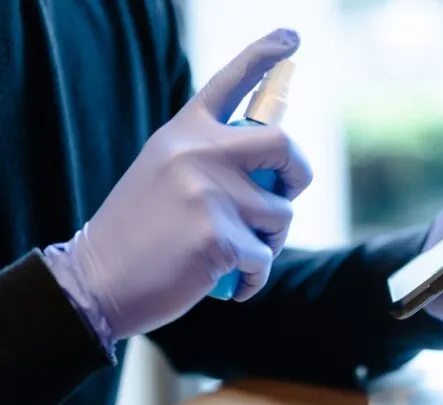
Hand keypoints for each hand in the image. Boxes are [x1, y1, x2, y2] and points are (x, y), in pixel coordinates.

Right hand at [45, 29, 311, 341]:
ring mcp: (209, 192)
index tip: (292, 37)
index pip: (230, 82)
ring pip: (281, 214)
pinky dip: (257, 277)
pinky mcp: (218, 235)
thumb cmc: (140, 232)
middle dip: (299, 174)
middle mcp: (198, 152)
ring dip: (271, 240)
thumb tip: (274, 168)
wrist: (96, 280)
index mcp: (184, 132)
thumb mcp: (166, 173)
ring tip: (236, 253)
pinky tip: (233, 283)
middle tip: (284, 196)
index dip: (264, 55)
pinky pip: (266, 258)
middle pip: (285, 146)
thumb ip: (211, 158)